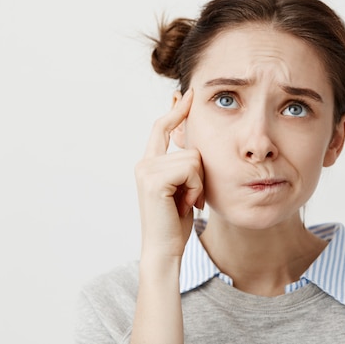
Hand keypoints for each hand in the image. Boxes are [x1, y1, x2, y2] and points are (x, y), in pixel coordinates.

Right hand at [134, 88, 203, 258]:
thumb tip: (194, 145)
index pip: (162, 128)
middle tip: (189, 199)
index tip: (186, 94)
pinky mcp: (154, 179)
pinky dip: (195, 188)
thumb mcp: (183, 189)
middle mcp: (144, 164)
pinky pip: (191, 168)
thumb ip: (184, 167)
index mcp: (149, 164)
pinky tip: (185, 205)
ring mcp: (147, 170)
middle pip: (190, 147)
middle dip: (199, 175)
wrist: (165, 249)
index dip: (176, 111)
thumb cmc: (175, 223)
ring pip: (194, 158)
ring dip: (198, 184)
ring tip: (186, 203)